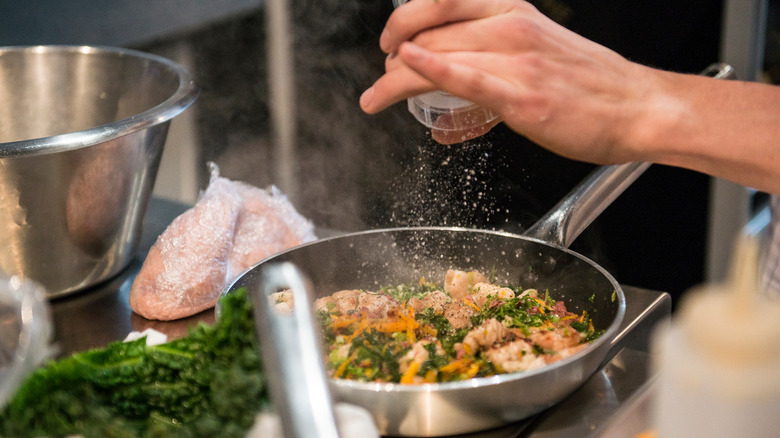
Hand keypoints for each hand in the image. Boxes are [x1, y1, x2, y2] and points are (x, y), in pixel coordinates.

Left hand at [360, 0, 655, 162]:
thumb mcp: (537, 58)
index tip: (390, 43)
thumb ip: (489, 79)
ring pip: (438, 56)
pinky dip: (430, 70)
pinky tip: (405, 70)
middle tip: (380, 82)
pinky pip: (467, 77)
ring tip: (375, 97)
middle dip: (393, 59)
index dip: (404, 21)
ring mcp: (517, 60)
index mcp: (513, 11)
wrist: (638, 107)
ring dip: (394, 79)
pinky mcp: (522, 95)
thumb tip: (447, 117)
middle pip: (430, 33)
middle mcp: (511, 27)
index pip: (441, 3)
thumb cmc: (591, 86)